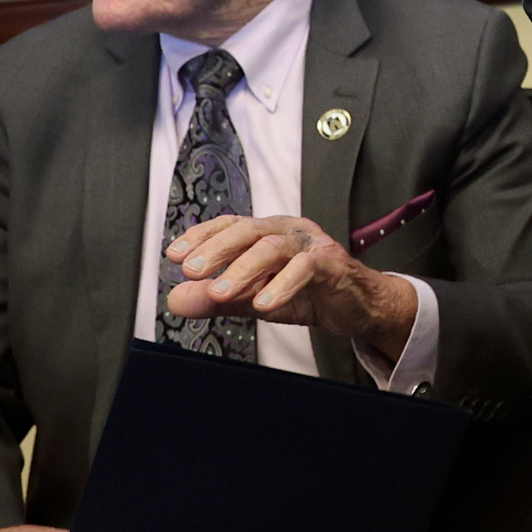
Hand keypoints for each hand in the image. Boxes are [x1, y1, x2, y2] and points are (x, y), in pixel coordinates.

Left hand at [162, 213, 417, 357]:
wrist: (357, 307)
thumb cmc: (307, 293)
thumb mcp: (253, 297)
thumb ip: (215, 298)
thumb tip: (175, 299)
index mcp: (267, 233)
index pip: (230, 225)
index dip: (202, 236)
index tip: (174, 254)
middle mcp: (288, 231)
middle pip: (248, 230)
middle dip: (216, 249)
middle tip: (190, 270)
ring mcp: (311, 245)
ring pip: (274, 248)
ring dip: (243, 269)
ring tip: (219, 292)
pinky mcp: (332, 264)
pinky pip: (306, 268)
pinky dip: (282, 286)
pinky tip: (262, 304)